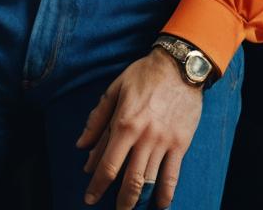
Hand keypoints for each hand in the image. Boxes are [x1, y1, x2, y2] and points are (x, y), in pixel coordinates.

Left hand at [76, 50, 202, 209]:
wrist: (179, 67)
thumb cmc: (144, 75)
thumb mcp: (115, 90)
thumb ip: (97, 119)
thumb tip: (81, 146)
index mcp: (124, 123)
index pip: (108, 164)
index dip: (97, 185)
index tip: (90, 198)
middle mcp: (144, 137)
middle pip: (130, 179)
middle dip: (120, 200)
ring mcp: (164, 142)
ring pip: (150, 181)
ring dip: (140, 200)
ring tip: (131, 209)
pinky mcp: (181, 144)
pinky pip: (173, 176)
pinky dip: (166, 195)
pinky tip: (160, 206)